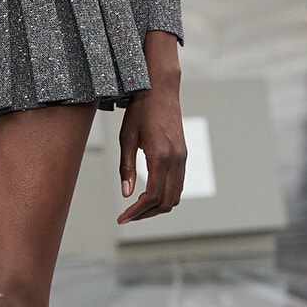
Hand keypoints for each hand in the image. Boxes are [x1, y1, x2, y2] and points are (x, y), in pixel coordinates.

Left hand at [118, 30, 185, 221]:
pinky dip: (165, 195)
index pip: (153, 196)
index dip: (137, 211)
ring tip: (137, 208)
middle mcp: (176, 159)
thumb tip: (127, 195)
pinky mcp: (183, 154)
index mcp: (161, 156)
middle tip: (128, 216)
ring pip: (176, 195)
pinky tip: (149, 193)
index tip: (122, 218)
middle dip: (147, 213)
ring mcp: (183, 157)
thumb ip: (127, 167)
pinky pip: (178, 183)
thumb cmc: (140, 110)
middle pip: (167, 201)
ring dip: (157, 206)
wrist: (161, 89)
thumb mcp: (126, 137)